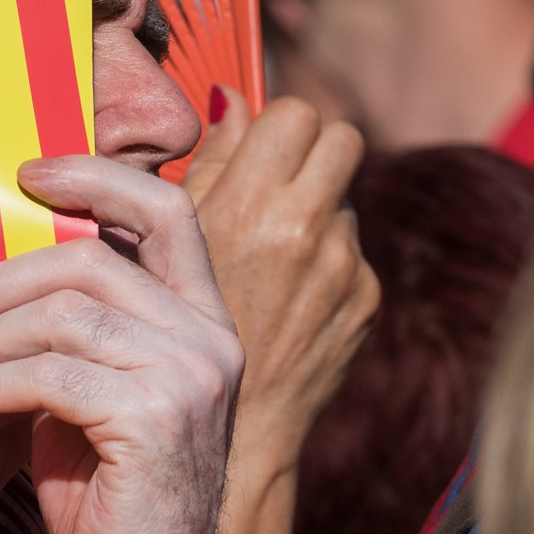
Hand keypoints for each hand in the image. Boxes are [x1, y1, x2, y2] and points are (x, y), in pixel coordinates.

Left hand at [0, 155, 242, 533]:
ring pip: (58, 316)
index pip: (166, 211)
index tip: (27, 176)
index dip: (95, 178)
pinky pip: (44, 374)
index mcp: (204, 321)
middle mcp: (209, 339)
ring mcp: (189, 377)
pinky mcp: (153, 419)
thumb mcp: (93, 396)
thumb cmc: (108, 503)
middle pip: (85, 263)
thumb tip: (0, 272)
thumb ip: (78, 330)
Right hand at [188, 90, 374, 466]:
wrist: (228, 433)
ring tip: (268, 254)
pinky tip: (286, 297)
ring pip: (344, 199)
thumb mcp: (167, 240)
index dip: (273, 126)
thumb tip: (233, 100)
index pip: (293, 113)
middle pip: (340, 138)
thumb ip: (208, 163)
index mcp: (251, 203)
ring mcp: (345, 267)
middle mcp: (307, 229)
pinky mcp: (365, 301)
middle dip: (311, 149)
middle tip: (277, 177)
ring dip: (314, 210)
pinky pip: (352, 253)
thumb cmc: (171, 332)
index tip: (253, 148)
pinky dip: (324, 263)